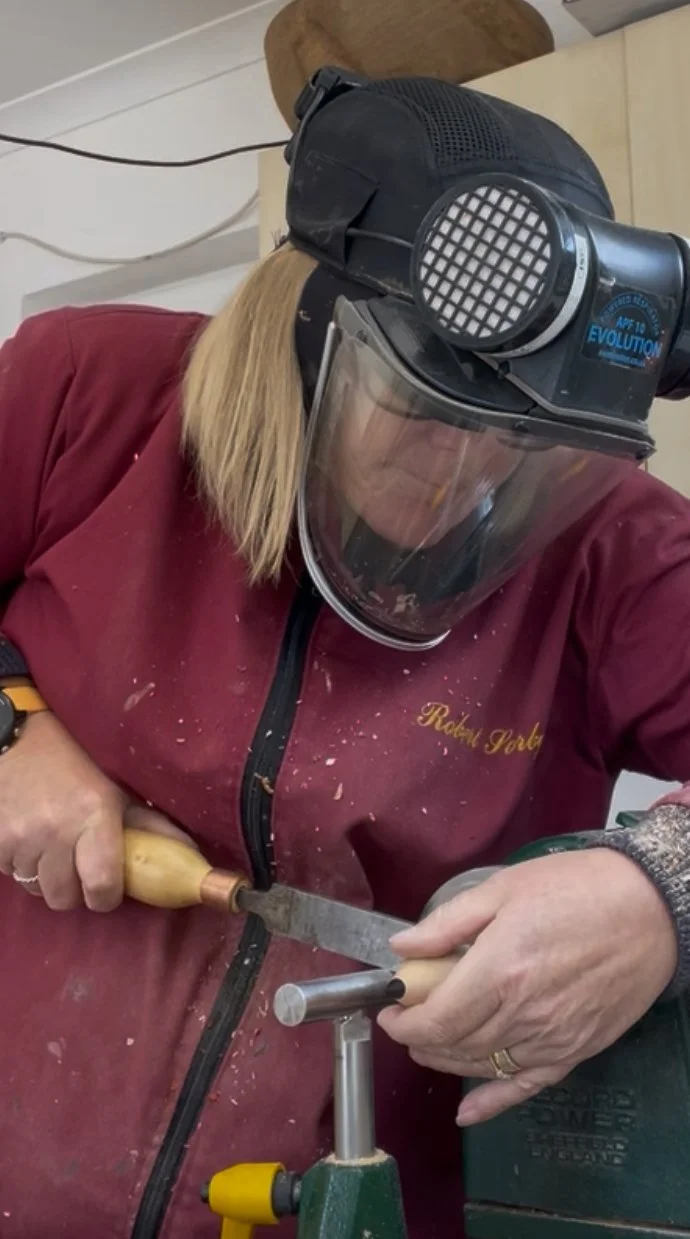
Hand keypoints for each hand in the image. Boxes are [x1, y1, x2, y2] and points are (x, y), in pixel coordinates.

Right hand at [0, 712, 193, 912]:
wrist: (14, 740)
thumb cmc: (72, 764)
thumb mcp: (114, 790)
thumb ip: (148, 826)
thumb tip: (189, 854)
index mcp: (94, 816)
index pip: (102, 886)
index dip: (105, 897)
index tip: (107, 889)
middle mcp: (56, 831)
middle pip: (65, 899)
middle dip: (74, 890)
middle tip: (77, 867)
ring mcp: (21, 838)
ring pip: (36, 889)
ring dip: (46, 878)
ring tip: (52, 848)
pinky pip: (11, 875)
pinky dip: (20, 865)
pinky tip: (29, 839)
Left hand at [378, 849, 677, 1124]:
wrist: (651, 909)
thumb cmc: (577, 889)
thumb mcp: (503, 889)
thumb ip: (448, 922)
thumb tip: (402, 948)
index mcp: (500, 970)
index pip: (435, 1019)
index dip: (403, 1022)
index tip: (389, 1008)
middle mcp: (523, 1013)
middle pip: (455, 1045)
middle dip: (420, 1038)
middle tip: (407, 1019)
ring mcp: (552, 1038)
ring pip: (484, 1065)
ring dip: (447, 1060)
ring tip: (429, 1045)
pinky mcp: (576, 1050)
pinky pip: (528, 1086)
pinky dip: (494, 1102)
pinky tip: (468, 1110)